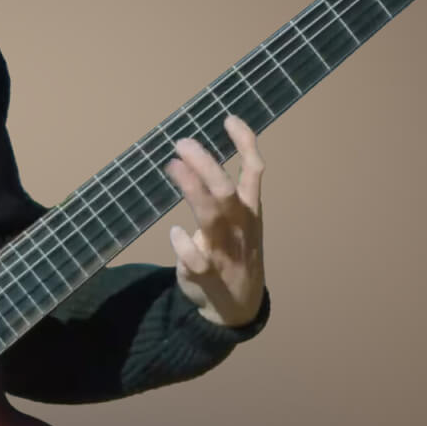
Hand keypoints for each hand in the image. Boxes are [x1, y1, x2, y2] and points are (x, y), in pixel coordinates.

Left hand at [164, 114, 266, 327]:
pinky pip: (197, 260)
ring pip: (212, 218)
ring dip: (192, 190)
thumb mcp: (240, 218)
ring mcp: (226, 252)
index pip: (254, 171)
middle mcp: (241, 228)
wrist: (239, 306)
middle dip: (206, 165)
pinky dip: (185, 244)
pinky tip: (174, 232)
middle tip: (182, 143)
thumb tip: (197, 154)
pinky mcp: (208, 276)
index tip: (228, 118)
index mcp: (250, 211)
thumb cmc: (235, 250)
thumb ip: (225, 189)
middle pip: (226, 191)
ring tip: (172, 166)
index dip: (245, 144)